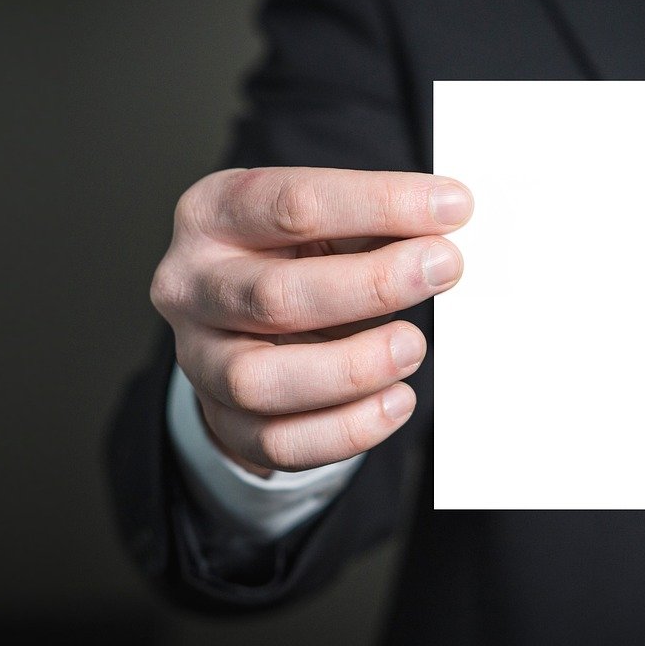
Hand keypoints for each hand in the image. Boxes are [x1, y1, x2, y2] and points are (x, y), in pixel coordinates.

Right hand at [150, 167, 472, 474]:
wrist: (249, 321)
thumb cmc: (300, 256)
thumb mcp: (328, 221)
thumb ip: (379, 221)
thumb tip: (451, 223)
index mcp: (212, 214)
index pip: (293, 203)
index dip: (381, 203)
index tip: (454, 207)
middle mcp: (190, 286)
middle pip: (275, 296)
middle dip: (373, 284)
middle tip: (444, 269)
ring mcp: (199, 360)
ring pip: (260, 381)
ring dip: (352, 368)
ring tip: (413, 346)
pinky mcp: (225, 421)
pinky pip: (279, 442)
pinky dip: (348, 429)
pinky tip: (397, 401)